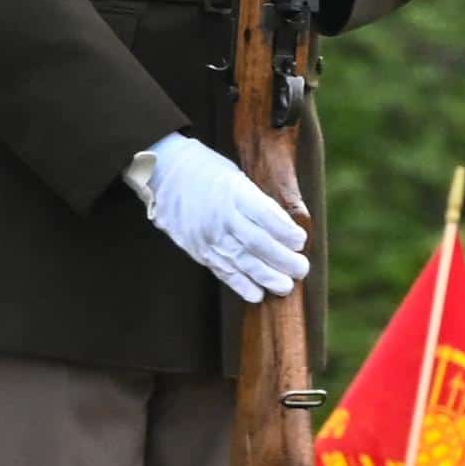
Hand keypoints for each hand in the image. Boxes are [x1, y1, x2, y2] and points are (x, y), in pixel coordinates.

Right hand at [134, 132, 309, 300]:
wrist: (163, 172)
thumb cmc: (206, 170)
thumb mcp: (235, 176)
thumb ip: (256, 201)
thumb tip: (285, 227)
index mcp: (234, 191)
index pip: (265, 215)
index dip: (285, 231)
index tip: (300, 241)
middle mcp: (221, 216)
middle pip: (257, 243)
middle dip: (283, 260)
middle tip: (301, 269)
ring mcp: (207, 235)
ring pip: (241, 262)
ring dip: (266, 277)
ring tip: (285, 286)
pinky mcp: (197, 249)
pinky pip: (221, 270)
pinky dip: (240, 284)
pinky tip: (257, 294)